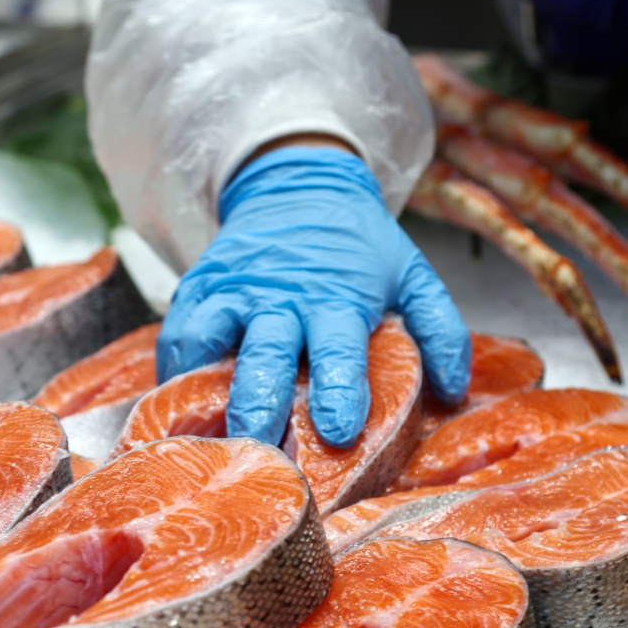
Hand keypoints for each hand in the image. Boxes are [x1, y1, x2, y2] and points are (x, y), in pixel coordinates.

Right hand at [158, 145, 470, 447]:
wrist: (296, 183)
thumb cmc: (354, 243)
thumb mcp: (410, 272)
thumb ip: (439, 328)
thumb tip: (454, 392)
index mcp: (335, 299)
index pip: (338, 348)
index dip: (337, 388)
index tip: (338, 427)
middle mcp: (279, 299)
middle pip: (266, 354)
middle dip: (260, 400)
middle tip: (258, 443)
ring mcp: (231, 294)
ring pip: (208, 343)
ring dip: (203, 391)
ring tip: (202, 435)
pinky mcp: (197, 292)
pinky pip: (176, 337)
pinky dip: (173, 374)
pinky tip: (174, 410)